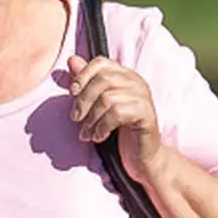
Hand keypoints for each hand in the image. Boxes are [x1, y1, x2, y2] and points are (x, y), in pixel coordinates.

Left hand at [67, 56, 162, 182]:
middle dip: (84, 100)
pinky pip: (117, 113)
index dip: (83, 75)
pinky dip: (102, 126)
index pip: (101, 62)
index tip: (71, 92)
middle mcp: (136, 82)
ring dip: (91, 119)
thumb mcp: (98, 105)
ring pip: (107, 98)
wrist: (140, 157)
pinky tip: (98, 137)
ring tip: (86, 133)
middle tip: (76, 118)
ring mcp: (143, 97)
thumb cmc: (117, 130)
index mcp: (124, 76)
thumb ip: (87, 83)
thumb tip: (71, 59)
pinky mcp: (146, 114)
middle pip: (103, 79)